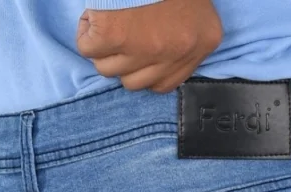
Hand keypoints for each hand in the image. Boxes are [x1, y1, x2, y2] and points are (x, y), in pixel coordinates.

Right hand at [77, 0, 221, 92]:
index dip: (144, 70)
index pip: (163, 84)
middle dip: (122, 62)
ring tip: (108, 22)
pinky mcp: (112, 35)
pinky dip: (86, 34)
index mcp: (204, 40)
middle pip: (133, 82)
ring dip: (103, 49)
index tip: (138, 54)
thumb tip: (159, 58)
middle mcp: (177, 52)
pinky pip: (88, 49)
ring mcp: (144, 48)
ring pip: (108, 69)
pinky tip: (95, 18)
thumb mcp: (195, 6)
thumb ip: (185, 37)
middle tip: (122, 35)